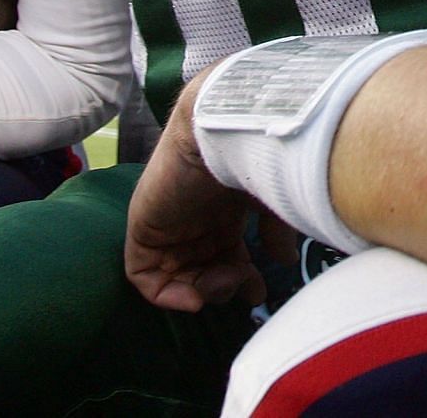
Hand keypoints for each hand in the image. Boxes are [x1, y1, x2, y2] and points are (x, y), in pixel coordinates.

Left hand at [124, 72, 290, 311]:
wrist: (218, 130)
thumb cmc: (251, 159)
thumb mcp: (272, 200)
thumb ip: (275, 231)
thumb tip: (284, 260)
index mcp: (223, 212)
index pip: (225, 254)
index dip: (241, 279)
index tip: (259, 292)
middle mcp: (194, 219)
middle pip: (201, 268)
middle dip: (223, 286)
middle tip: (242, 287)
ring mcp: (168, 223)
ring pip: (177, 274)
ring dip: (202, 290)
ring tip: (223, 281)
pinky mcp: (143, 228)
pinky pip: (142, 274)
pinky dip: (163, 294)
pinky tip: (192, 296)